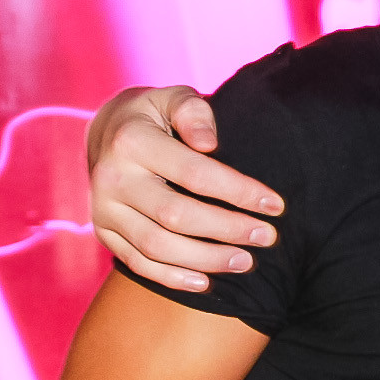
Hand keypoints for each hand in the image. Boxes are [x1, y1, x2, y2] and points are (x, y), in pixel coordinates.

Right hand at [87, 85, 286, 291]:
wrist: (107, 134)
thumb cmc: (155, 115)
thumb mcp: (173, 97)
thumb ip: (194, 112)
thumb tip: (209, 143)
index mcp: (132, 141)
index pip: (195, 174)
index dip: (238, 192)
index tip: (276, 205)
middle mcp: (112, 179)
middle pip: (177, 216)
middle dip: (228, 230)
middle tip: (267, 237)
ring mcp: (104, 210)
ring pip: (157, 247)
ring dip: (206, 259)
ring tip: (246, 261)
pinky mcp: (104, 233)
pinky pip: (138, 263)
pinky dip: (173, 278)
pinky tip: (207, 282)